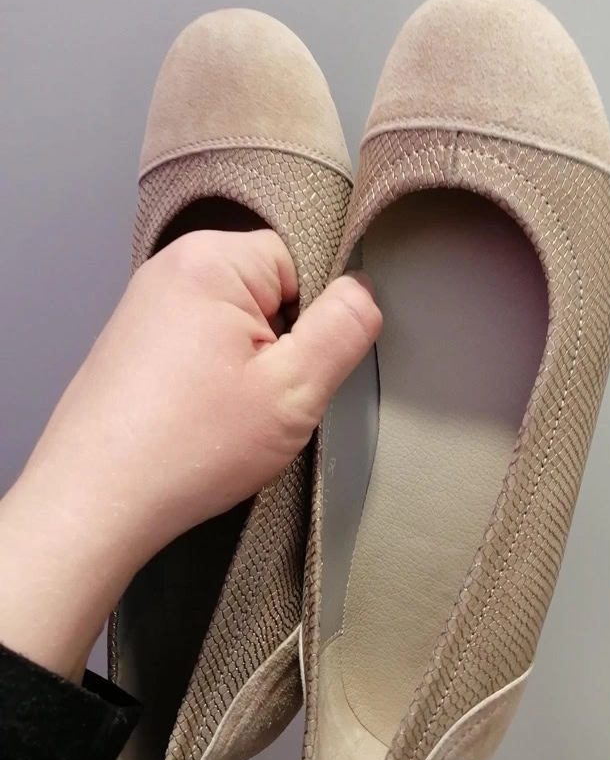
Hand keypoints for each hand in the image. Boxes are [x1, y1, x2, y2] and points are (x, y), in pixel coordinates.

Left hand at [0, 229, 380, 678]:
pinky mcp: (134, 339)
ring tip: (229, 412)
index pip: (302, 258)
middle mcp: (172, 266)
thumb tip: (364, 290)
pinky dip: (214, 373)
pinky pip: (201, 338)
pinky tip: (203, 415)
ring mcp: (146, 302)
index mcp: (213, 260)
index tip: (298, 368)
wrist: (95, 501)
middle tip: (265, 398)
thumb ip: (343, 330)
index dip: (316, 316)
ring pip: (236, 317)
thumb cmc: (190, 448)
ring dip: (248, 362)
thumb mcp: (292, 391)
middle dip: (281, 340)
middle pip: (268, 286)